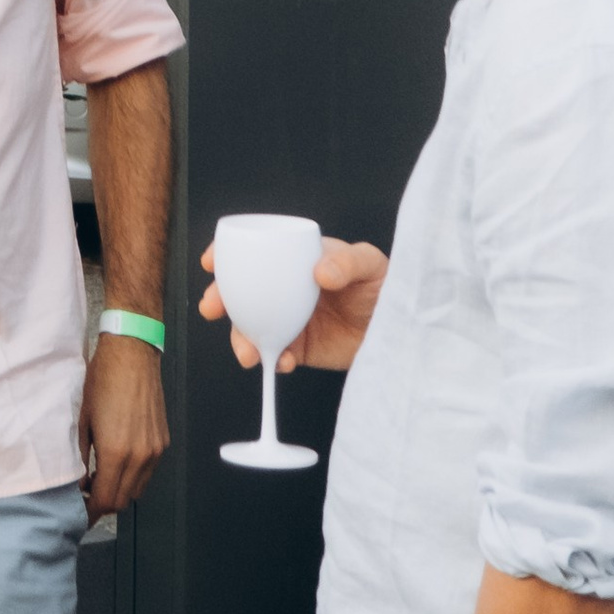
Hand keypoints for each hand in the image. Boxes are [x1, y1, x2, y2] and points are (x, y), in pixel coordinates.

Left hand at [81, 331, 168, 518]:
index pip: (106, 499)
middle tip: (87, 495)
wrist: (132, 354)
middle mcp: (140, 456)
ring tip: (101, 478)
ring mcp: (155, 451)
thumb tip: (78, 479)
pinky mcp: (163, 442)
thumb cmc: (103, 379)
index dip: (91, 510)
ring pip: (138, 489)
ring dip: (120, 491)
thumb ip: (80, 455)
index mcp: (116, 452)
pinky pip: (148, 472)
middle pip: (124, 500)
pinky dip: (133, 476)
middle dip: (104, 503)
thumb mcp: (82, 418)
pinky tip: (118, 463)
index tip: (81, 510)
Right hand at [198, 234, 386, 375]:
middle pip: (242, 290)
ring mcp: (289, 319)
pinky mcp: (300, 349)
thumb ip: (347, 262)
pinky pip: (276, 354)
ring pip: (252, 326)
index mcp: (294, 259)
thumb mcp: (369, 265)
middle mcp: (285, 288)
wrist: (401, 333)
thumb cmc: (384, 287)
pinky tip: (282, 362)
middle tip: (213, 308)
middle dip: (220, 298)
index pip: (254, 250)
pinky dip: (273, 360)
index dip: (228, 253)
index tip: (212, 262)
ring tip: (248, 352)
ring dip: (241, 338)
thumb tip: (319, 273)